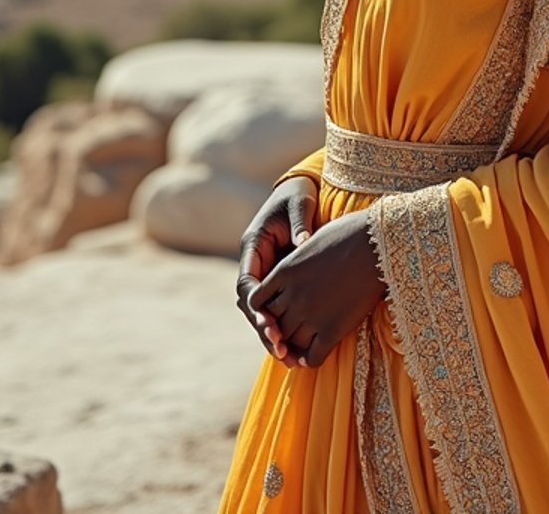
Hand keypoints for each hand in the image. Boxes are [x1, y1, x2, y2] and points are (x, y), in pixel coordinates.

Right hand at [236, 175, 318, 366]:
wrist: (301, 191)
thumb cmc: (299, 195)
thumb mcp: (299, 204)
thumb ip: (299, 223)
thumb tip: (302, 243)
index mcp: (253, 246)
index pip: (246, 283)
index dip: (256, 306)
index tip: (270, 324)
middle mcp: (255, 263)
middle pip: (251, 305)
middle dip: (263, 328)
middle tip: (280, 348)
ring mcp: (266, 274)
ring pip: (262, 311)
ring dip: (272, 333)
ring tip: (288, 356)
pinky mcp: (279, 282)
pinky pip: (276, 308)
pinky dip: (284, 327)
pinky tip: (296, 347)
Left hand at [248, 207, 384, 369]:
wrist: (378, 243)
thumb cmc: (350, 233)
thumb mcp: (313, 238)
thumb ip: (297, 255)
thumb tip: (297, 253)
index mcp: (284, 271)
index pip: (257, 301)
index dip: (264, 307)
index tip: (275, 308)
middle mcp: (293, 295)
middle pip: (274, 324)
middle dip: (279, 327)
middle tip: (288, 331)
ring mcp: (311, 314)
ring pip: (291, 341)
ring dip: (294, 344)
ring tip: (301, 345)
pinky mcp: (332, 330)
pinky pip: (312, 356)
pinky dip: (309, 359)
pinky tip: (311, 356)